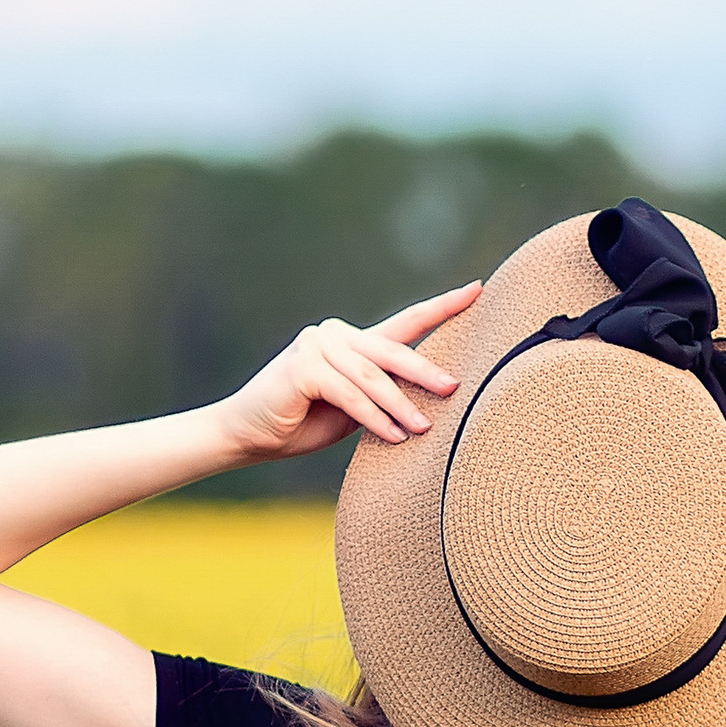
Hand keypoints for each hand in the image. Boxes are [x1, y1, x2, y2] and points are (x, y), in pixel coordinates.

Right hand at [217, 282, 483, 462]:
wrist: (247, 436)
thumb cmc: (302, 425)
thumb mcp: (354, 411)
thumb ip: (383, 396)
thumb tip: (432, 402)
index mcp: (353, 343)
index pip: (406, 322)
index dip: (442, 306)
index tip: (478, 289)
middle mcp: (336, 335)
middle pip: (393, 350)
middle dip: (426, 372)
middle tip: (455, 388)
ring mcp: (317, 345)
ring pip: (373, 376)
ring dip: (400, 405)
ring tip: (423, 429)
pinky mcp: (304, 366)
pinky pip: (350, 393)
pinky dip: (374, 418)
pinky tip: (393, 436)